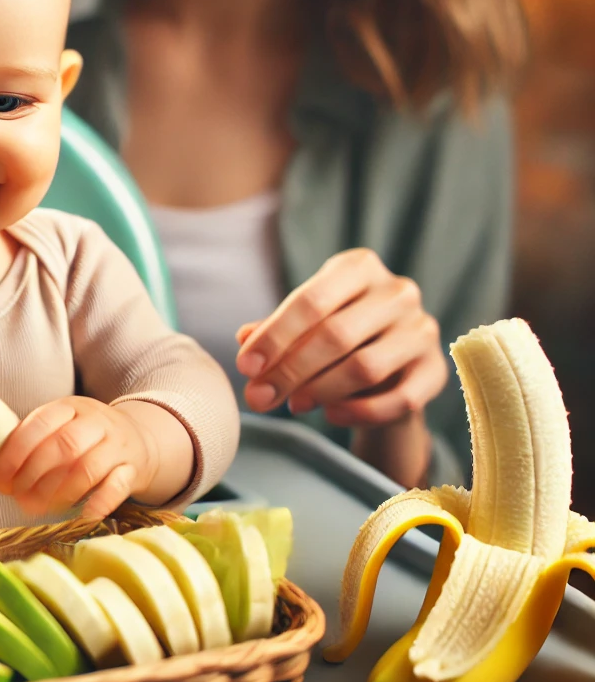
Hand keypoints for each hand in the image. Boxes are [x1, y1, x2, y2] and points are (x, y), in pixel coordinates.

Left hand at [0, 396, 156, 519]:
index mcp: (71, 407)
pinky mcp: (133, 470)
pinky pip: (117, 487)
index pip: (40, 423)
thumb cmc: (87, 437)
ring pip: (88, 468)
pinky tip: (80, 516)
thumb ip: (32, 441)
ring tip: (38, 508)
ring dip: (58, 493)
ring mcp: (117, 445)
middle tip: (17, 496)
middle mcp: (96, 422)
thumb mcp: (61, 425)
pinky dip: (98, 503)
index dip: (16, 453)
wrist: (140, 438)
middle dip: (34, 475)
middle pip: (64, 445)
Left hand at [235, 248, 447, 426]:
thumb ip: (274, 329)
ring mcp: (422, 330)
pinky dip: (358, 412)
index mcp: (359, 267)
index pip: (311, 300)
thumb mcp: (303, 324)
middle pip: (336, 335)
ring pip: (365, 366)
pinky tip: (331, 415)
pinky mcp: (436, 370)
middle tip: (259, 397)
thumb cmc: (337, 335)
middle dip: (290, 370)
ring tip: (293, 404)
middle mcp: (398, 291)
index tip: (245, 366)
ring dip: (320, 390)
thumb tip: (244, 339)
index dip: (274, 336)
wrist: (391, 366)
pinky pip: (397, 399)